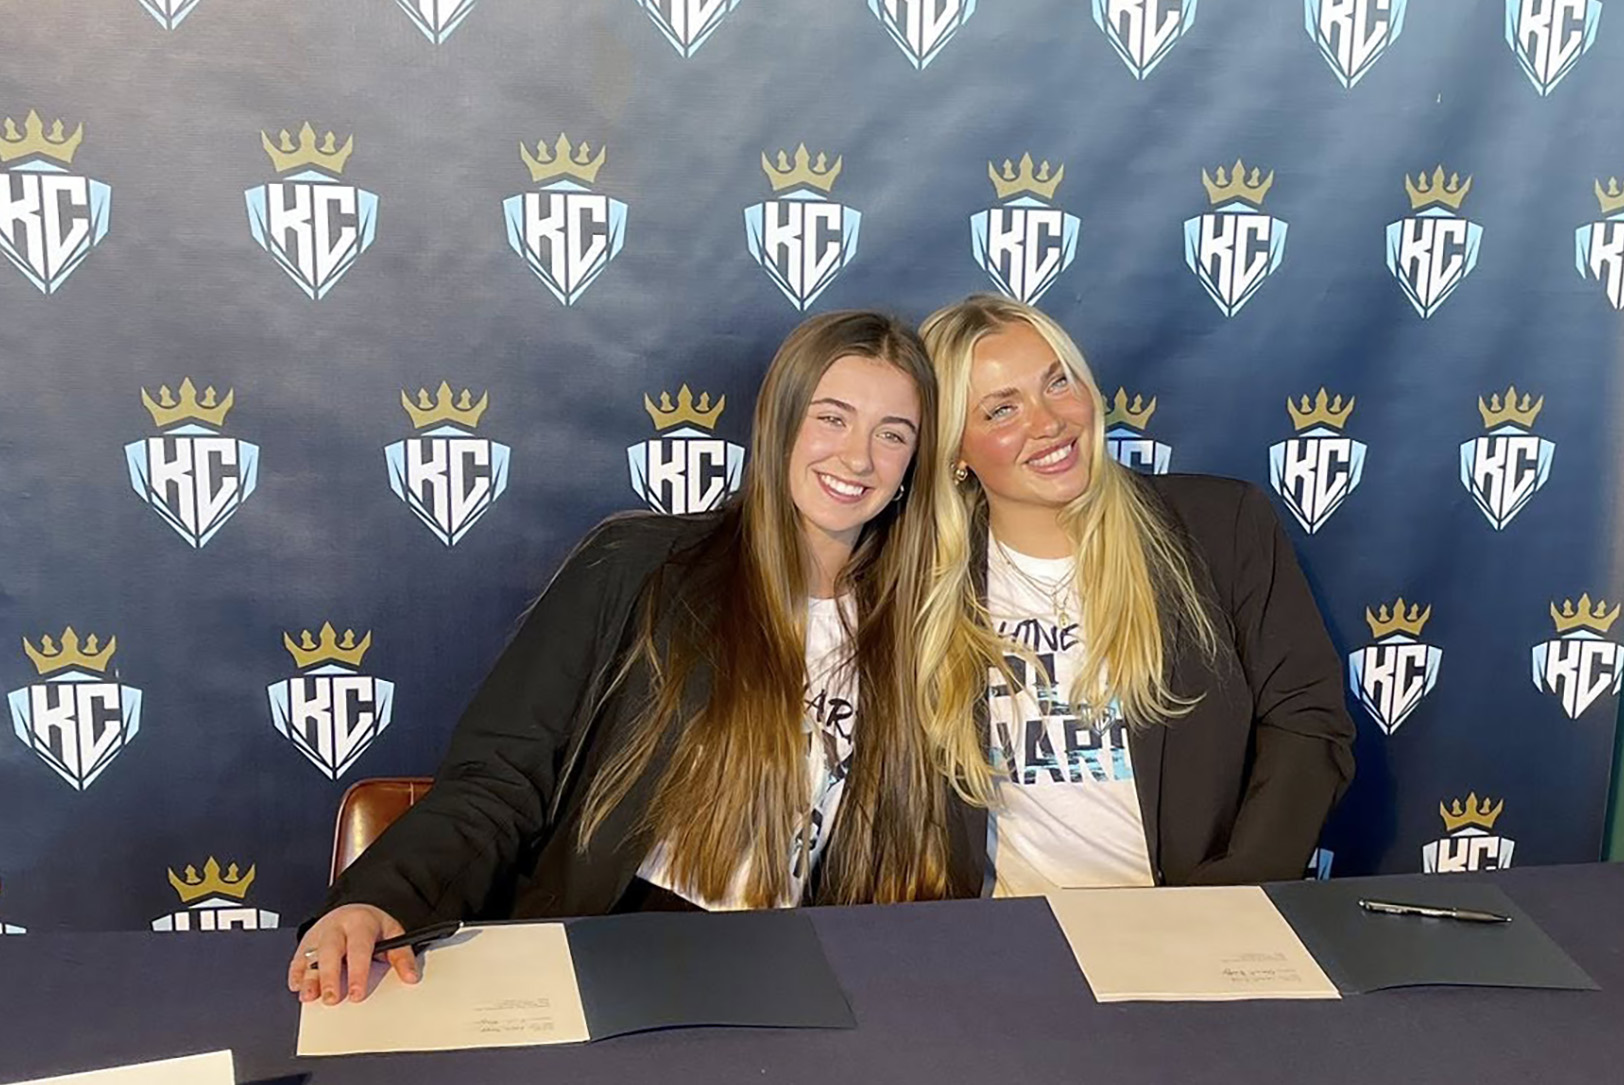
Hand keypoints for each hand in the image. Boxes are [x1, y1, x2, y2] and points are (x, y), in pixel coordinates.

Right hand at [287, 903, 418, 1003]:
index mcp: (360, 923)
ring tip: (310, 996)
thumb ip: (401, 956)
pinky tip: (297, 986)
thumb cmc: (373, 925)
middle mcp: (337, 927)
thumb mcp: (393, 933)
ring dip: (309, 977)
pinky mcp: (307, 941)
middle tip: (331, 999)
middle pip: (330, 951)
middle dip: (329, 977)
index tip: (357, 994)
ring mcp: (320, 933)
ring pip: (310, 955)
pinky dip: (296, 972)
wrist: (357, 908)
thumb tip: (411, 976)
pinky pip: (298, 957)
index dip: (357, 973)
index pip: (358, 948)